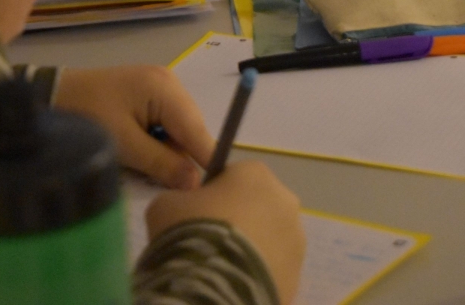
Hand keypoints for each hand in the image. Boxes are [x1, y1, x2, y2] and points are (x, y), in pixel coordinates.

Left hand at [54, 65, 213, 188]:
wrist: (53, 94)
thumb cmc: (88, 116)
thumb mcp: (124, 145)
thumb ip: (162, 163)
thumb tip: (197, 183)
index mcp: (165, 88)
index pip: (197, 129)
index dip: (208, 159)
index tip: (215, 190)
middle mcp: (170, 82)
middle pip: (191, 129)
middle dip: (180, 156)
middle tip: (160, 178)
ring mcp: (161, 86)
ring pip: (180, 129)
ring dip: (168, 150)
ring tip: (142, 161)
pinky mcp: (151, 94)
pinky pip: (167, 123)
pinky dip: (158, 141)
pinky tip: (140, 149)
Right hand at [146, 161, 304, 304]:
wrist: (214, 290)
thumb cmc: (192, 233)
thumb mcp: (166, 206)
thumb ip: (181, 199)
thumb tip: (187, 211)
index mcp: (255, 173)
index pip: (234, 178)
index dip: (214, 197)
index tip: (198, 218)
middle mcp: (284, 201)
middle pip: (257, 208)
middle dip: (238, 223)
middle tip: (209, 246)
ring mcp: (296, 242)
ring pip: (269, 241)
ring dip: (250, 251)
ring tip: (221, 272)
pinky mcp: (298, 277)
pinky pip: (273, 272)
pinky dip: (256, 277)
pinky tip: (234, 288)